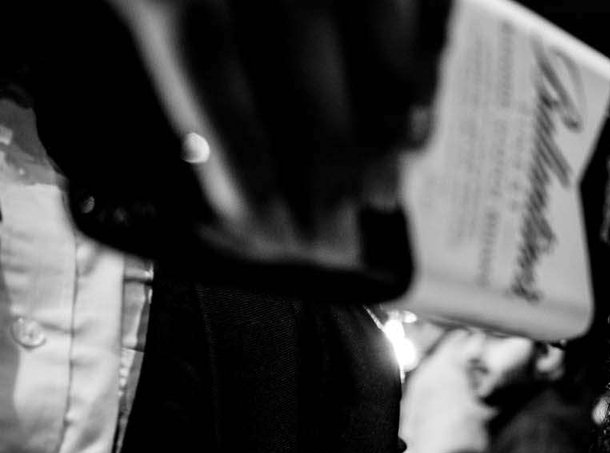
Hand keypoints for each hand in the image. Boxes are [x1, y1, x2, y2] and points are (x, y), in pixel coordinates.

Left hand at [105, 0, 452, 256]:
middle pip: (301, 71)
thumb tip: (167, 114)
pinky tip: (420, 102)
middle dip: (326, 166)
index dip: (242, 163)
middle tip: (338, 233)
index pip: (209, 71)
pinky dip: (426, 51)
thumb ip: (144, 18)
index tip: (268, 235)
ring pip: (373, 35)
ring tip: (391, 185)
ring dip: (386, 121)